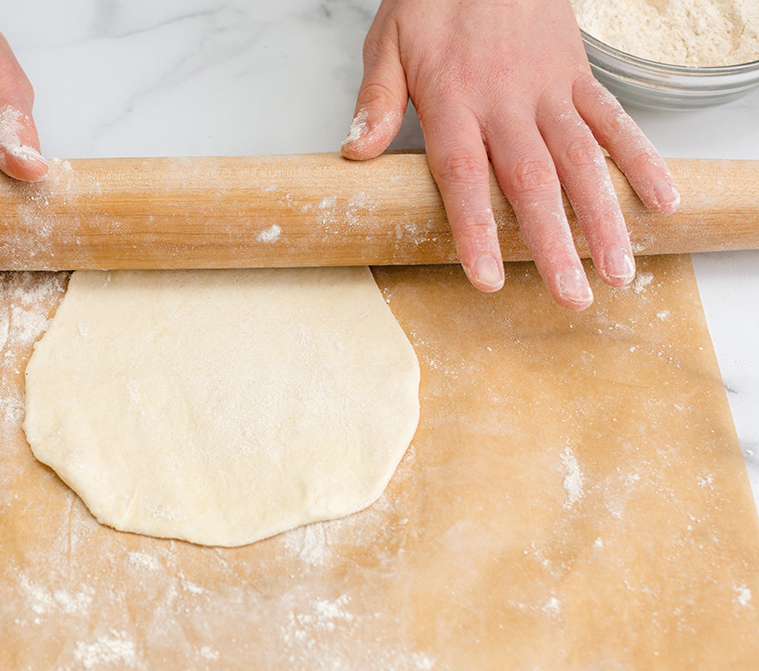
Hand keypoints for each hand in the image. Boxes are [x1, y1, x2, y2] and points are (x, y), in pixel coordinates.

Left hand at [342, 0, 679, 308]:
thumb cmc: (435, 0)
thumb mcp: (388, 42)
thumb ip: (376, 101)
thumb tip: (355, 151)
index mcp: (454, 102)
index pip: (464, 176)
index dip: (477, 230)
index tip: (488, 278)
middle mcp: (506, 103)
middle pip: (532, 182)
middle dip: (554, 244)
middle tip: (571, 296)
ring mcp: (549, 90)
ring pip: (582, 160)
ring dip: (603, 217)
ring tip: (620, 269)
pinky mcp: (578, 77)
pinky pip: (614, 121)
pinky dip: (639, 160)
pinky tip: (660, 201)